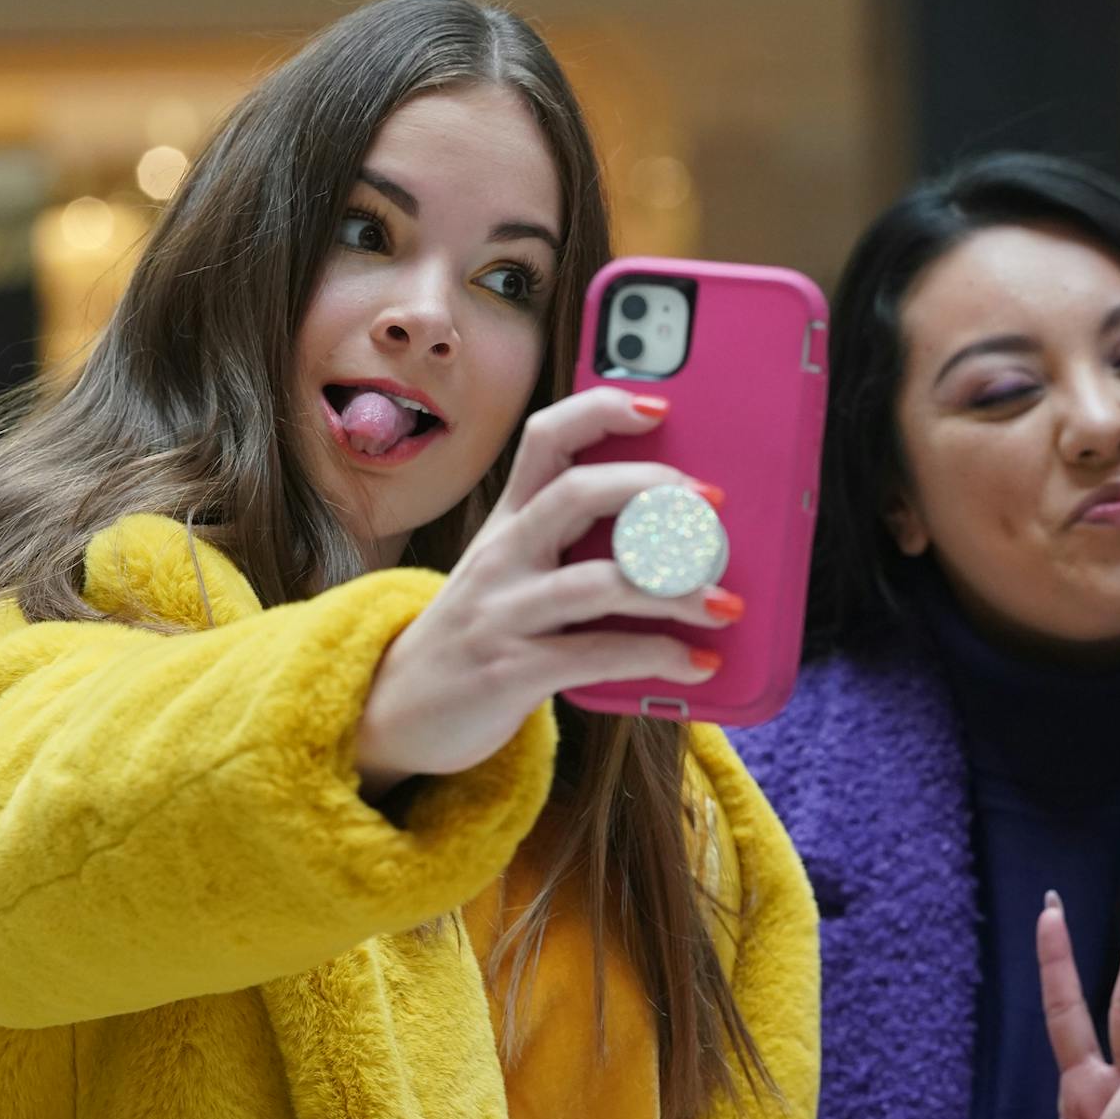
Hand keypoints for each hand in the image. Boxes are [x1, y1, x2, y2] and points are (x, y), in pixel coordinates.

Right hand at [353, 387, 740, 798]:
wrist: (394, 710)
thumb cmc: (479, 635)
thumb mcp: (514, 575)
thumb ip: (574, 548)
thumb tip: (680, 539)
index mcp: (509, 521)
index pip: (546, 438)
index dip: (602, 412)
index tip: (659, 408)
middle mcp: (504, 555)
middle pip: (578, 493)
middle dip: (653, 492)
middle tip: (711, 506)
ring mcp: (504, 611)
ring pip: (599, 581)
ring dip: (674, 589)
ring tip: (726, 603)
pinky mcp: (512, 670)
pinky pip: (598, 655)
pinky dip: (658, 655)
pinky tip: (698, 663)